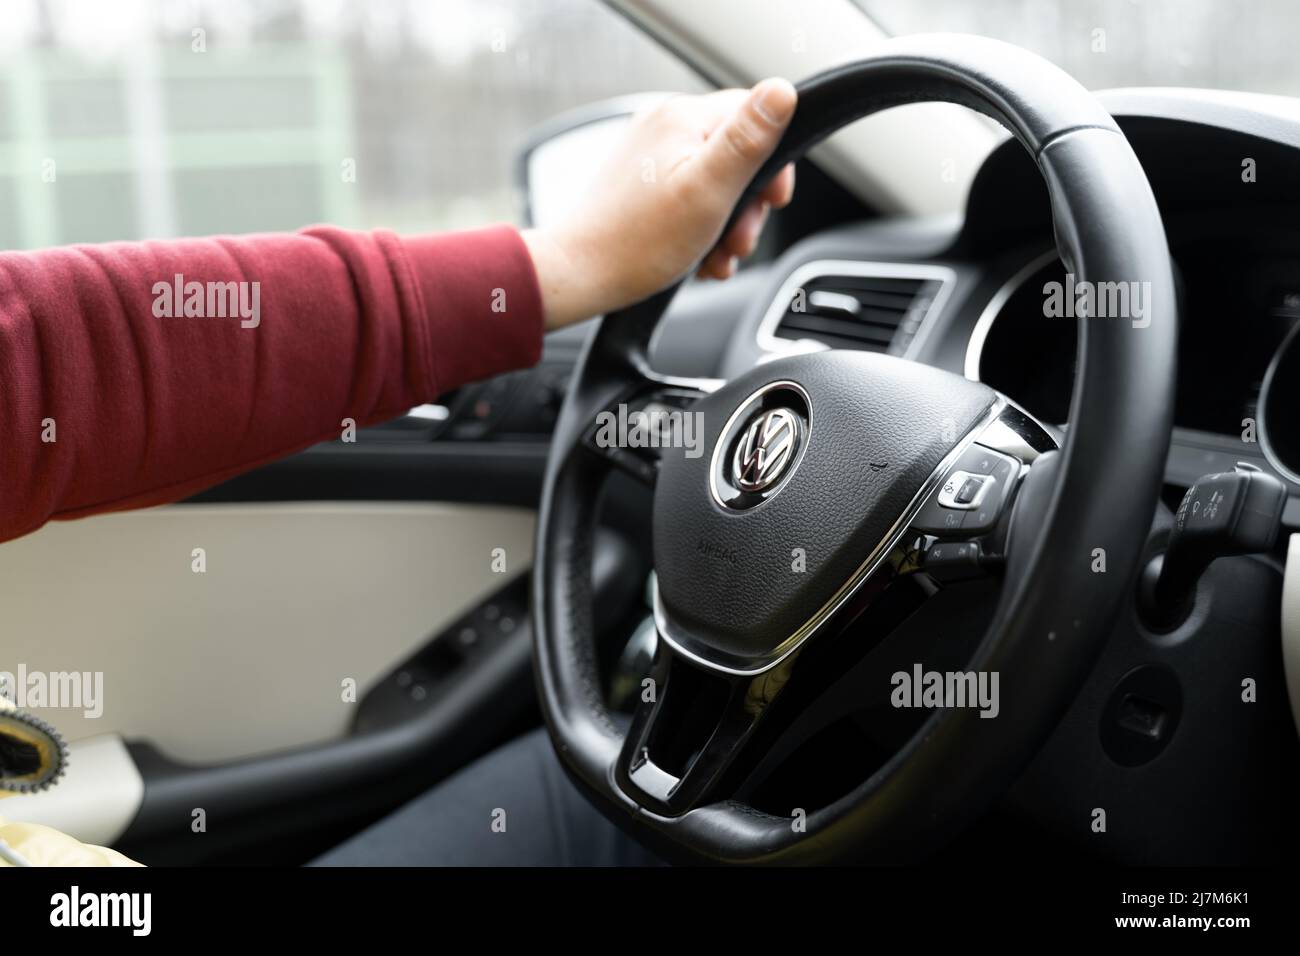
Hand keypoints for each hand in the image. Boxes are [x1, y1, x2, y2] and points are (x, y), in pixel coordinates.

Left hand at [524, 78, 797, 329]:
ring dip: (726, 224)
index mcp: (683, 117)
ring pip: (714, 181)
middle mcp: (663, 125)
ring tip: (715, 258)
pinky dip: (700, 228)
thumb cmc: (639, 242)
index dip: (773, 164)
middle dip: (747, 205)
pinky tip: (697, 258)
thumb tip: (783, 91)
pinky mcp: (640, 182)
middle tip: (738, 242)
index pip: (755, 116)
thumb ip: (749, 140)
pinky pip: (688, 196)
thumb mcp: (709, 190)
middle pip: (736, 155)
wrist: (579, 275)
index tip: (772, 202)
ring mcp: (649, 154)